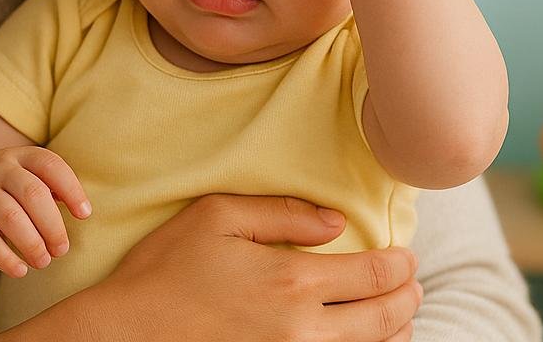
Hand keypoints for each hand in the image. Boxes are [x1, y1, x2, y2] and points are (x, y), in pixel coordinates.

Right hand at [0, 146, 90, 277]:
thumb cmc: (5, 190)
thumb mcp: (25, 178)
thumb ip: (52, 189)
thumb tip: (81, 210)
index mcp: (20, 156)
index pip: (50, 165)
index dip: (71, 189)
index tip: (84, 215)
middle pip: (32, 193)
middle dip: (53, 226)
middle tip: (62, 250)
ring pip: (10, 217)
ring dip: (32, 244)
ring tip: (43, 261)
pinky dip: (6, 259)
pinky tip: (21, 271)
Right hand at [45, 194, 420, 341]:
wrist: (128, 333)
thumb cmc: (166, 269)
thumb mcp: (216, 217)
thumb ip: (280, 213)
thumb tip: (333, 223)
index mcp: (291, 281)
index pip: (373, 277)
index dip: (399, 267)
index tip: (406, 258)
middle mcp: (304, 330)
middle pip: (384, 320)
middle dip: (407, 299)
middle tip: (413, 284)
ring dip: (394, 332)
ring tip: (397, 315)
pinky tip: (362, 341)